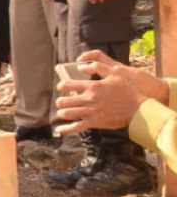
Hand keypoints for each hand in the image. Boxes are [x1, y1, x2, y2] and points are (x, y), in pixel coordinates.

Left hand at [55, 51, 169, 134]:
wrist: (138, 109)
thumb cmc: (128, 90)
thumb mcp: (116, 73)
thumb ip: (98, 67)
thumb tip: (81, 66)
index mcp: (92, 86)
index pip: (68, 85)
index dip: (61, 86)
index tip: (61, 88)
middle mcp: (88, 99)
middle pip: (64, 101)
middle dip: (60, 102)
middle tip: (61, 102)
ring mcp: (90, 111)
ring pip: (67, 113)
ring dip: (62, 113)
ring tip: (62, 113)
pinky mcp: (95, 122)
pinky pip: (76, 127)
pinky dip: (66, 129)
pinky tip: (59, 130)